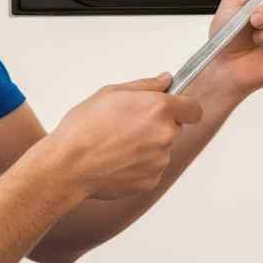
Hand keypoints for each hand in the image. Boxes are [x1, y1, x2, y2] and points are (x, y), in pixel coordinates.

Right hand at [44, 74, 202, 199]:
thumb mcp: (111, 93)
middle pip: (175, 128)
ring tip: (117, 145)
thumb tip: (165, 80)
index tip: (176, 109)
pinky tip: (117, 161)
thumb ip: (146, 85)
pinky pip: (152, 169)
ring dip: (148, 147)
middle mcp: (165, 135)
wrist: (68, 165)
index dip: (184, 108)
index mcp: (159, 109)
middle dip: (158, 126)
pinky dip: (139, 166)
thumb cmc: (84, 128)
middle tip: (129, 126)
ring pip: (162, 150)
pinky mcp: (151, 181)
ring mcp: (160, 160)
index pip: (193, 109)